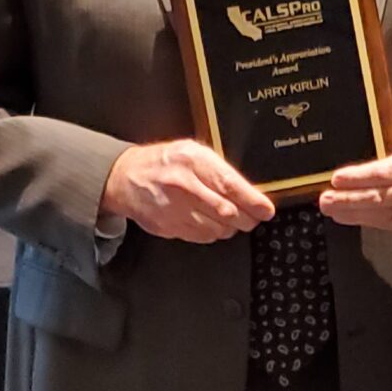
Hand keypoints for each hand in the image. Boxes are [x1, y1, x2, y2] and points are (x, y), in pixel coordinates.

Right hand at [100, 140, 273, 242]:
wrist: (125, 178)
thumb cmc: (164, 163)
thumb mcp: (193, 153)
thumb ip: (220, 171)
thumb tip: (251, 193)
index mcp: (192, 160)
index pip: (230, 185)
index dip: (253, 201)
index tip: (266, 210)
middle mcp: (184, 185)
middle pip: (227, 212)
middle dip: (246, 218)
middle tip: (253, 217)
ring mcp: (174, 209)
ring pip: (217, 229)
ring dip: (230, 227)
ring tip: (230, 218)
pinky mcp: (169, 227)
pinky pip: (202, 237)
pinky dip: (213, 233)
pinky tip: (210, 222)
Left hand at [318, 142, 391, 236]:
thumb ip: (391, 154)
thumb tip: (358, 162)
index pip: (386, 172)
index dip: (359, 177)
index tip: (337, 179)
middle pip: (380, 196)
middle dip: (348, 199)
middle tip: (326, 199)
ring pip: (381, 214)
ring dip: (351, 212)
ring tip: (331, 208)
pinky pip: (387, 225)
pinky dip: (365, 220)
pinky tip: (348, 216)